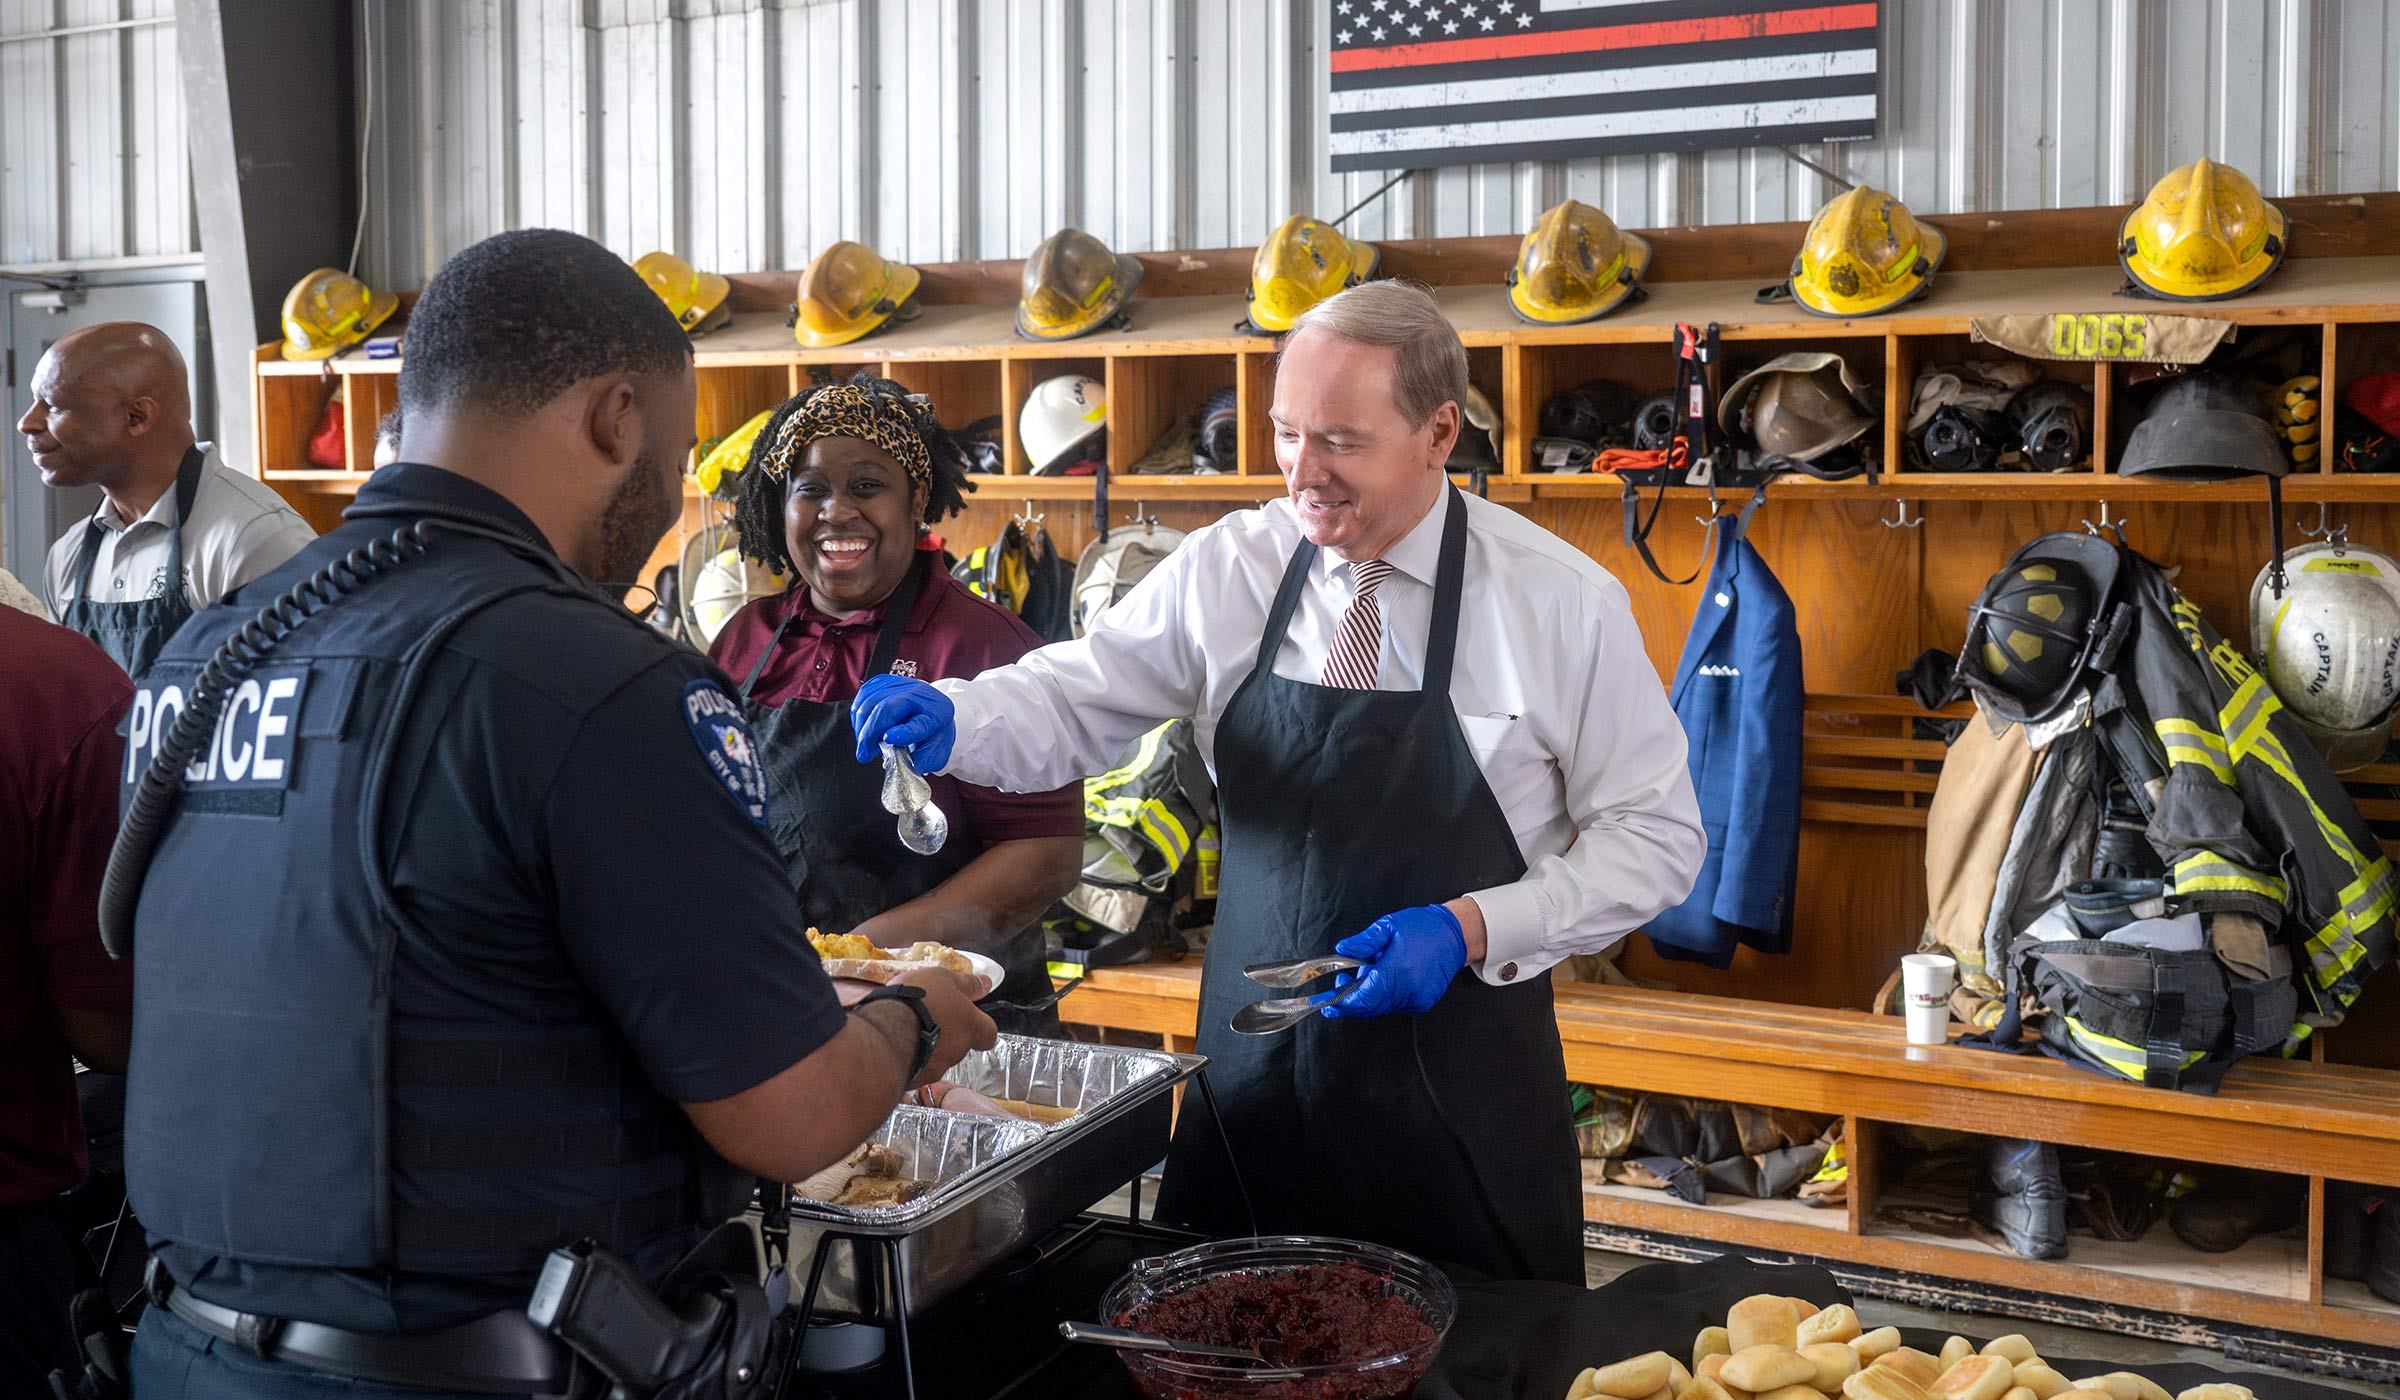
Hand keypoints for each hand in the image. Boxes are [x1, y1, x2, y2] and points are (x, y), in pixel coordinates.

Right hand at [852, 674, 955, 770]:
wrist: (933, 713)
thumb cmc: (933, 735)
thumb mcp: (934, 755)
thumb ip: (919, 762)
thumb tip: (895, 763)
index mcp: (938, 713)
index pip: (920, 723)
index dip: (903, 733)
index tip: (889, 740)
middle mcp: (921, 693)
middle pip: (887, 707)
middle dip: (869, 733)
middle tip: (864, 753)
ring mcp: (902, 684)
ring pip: (870, 699)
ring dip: (862, 725)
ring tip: (866, 743)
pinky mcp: (885, 681)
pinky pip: (864, 694)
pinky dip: (859, 713)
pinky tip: (864, 727)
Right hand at [892, 965, 998, 1084]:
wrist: (884, 1033)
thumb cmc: (916, 1001)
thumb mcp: (944, 979)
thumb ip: (967, 984)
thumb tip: (985, 983)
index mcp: (970, 1026)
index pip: (989, 1033)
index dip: (981, 1026)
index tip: (971, 1016)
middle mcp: (957, 1051)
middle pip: (961, 1044)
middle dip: (949, 1033)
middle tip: (931, 1016)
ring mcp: (936, 1068)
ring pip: (938, 1057)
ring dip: (928, 1045)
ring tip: (909, 1028)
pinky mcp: (914, 1079)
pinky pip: (916, 1068)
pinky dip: (910, 1058)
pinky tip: (895, 1044)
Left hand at [1324, 904, 1467, 1018]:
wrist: (1454, 935)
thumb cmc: (1422, 927)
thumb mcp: (1388, 926)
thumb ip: (1363, 942)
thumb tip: (1342, 949)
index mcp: (1397, 971)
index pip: (1363, 998)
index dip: (1343, 1003)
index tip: (1328, 1003)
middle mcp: (1408, 990)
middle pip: (1370, 1007)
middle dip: (1352, 998)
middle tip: (1342, 982)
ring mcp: (1417, 999)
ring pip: (1382, 1007)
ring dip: (1368, 996)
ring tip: (1369, 972)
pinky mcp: (1423, 1002)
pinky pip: (1395, 1005)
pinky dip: (1384, 996)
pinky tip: (1386, 978)